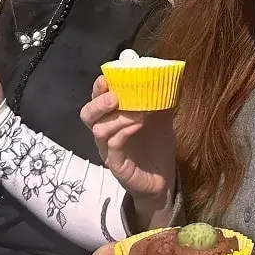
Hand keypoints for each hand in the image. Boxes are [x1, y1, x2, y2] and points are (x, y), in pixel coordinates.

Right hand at [81, 76, 176, 218]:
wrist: (164, 177)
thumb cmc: (156, 143)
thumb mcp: (161, 116)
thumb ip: (160, 97)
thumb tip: (167, 76)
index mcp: (112, 117)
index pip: (96, 99)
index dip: (98, 88)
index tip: (107, 78)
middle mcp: (105, 133)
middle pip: (87, 115)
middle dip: (98, 102)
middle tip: (114, 97)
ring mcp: (108, 150)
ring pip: (99, 130)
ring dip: (117, 117)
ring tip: (137, 112)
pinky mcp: (117, 165)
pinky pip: (114, 147)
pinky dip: (124, 133)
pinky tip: (138, 125)